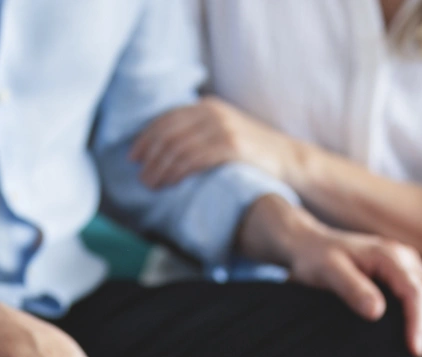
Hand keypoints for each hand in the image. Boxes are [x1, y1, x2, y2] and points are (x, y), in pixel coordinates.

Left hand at [130, 97, 300, 188]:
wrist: (288, 159)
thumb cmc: (252, 151)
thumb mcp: (223, 131)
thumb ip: (198, 132)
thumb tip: (165, 148)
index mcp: (207, 106)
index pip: (166, 119)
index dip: (146, 138)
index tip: (132, 156)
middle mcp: (212, 113)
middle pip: (168, 133)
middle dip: (150, 156)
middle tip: (140, 175)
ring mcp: (223, 129)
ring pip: (178, 148)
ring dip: (160, 168)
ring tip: (151, 184)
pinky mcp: (232, 146)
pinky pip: (195, 159)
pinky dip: (177, 172)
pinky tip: (169, 182)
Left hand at [239, 196, 421, 356]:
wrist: (311, 244)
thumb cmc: (316, 259)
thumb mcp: (328, 271)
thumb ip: (351, 289)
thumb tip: (376, 313)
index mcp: (389, 256)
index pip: (415, 292)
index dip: (419, 323)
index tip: (416, 352)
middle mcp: (407, 260)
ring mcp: (410, 268)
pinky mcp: (408, 279)